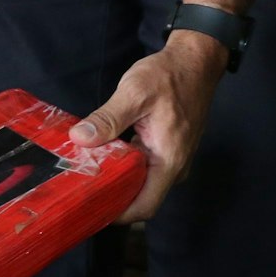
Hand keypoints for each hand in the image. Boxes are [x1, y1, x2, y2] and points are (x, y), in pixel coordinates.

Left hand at [70, 32, 229, 223]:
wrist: (196, 61)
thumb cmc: (169, 75)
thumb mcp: (134, 92)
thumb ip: (107, 119)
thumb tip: (79, 138)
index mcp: (168, 160)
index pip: (144, 206)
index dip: (118, 215)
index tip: (89, 210)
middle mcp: (174, 167)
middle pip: (141, 198)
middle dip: (112, 198)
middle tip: (79, 191)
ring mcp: (173, 159)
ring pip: (142, 183)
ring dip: (117, 181)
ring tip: (86, 175)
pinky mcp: (168, 150)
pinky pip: (145, 168)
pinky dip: (125, 167)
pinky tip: (104, 156)